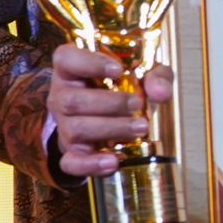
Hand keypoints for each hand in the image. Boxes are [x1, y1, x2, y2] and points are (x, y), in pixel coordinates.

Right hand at [47, 45, 173, 177]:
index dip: (89, 63)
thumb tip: (160, 93)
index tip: (118, 69)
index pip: (66, 58)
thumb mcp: (145, 73)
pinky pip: (71, 162)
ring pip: (75, 129)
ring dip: (110, 129)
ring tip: (140, 127)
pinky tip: (113, 162)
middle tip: (139, 104)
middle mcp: (61, 95)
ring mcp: (63, 125)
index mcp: (72, 68)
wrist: (114, 114)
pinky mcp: (70, 151)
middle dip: (109, 104)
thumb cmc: (125, 85)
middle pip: (72, 101)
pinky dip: (91, 164)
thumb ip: (156, 76)